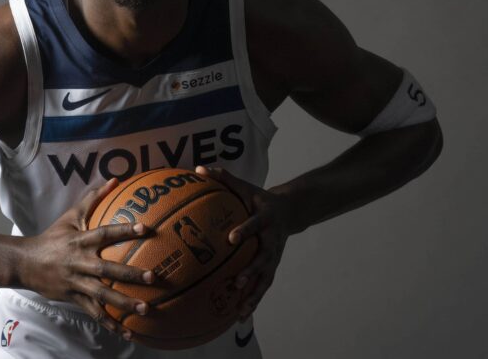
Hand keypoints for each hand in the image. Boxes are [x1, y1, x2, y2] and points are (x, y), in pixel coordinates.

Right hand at [17, 178, 154, 338]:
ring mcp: (77, 282)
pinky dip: (110, 323)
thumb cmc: (53, 237)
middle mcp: (80, 262)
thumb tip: (115, 180)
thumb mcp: (70, 216)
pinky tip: (128, 331)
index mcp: (80, 241)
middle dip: (130, 274)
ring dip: (125, 303)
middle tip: (153, 276)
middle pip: (107, 269)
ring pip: (102, 295)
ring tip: (147, 308)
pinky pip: (94, 313)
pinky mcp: (74, 298)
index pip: (104, 233)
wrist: (25, 263)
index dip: (123, 230)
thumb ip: (93, 199)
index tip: (145, 228)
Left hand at [195, 165, 290, 320]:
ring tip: (240, 310)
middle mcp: (272, 240)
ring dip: (254, 294)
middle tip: (237, 282)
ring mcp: (274, 256)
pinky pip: (262, 288)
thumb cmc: (258, 198)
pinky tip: (240, 319)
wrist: (289, 211)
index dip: (245, 230)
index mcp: (265, 218)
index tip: (231, 237)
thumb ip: (223, 178)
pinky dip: (253, 302)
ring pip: (265, 278)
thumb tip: (198, 169)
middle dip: (252, 270)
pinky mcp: (272, 268)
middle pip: (264, 257)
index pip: (256, 224)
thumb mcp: (245, 186)